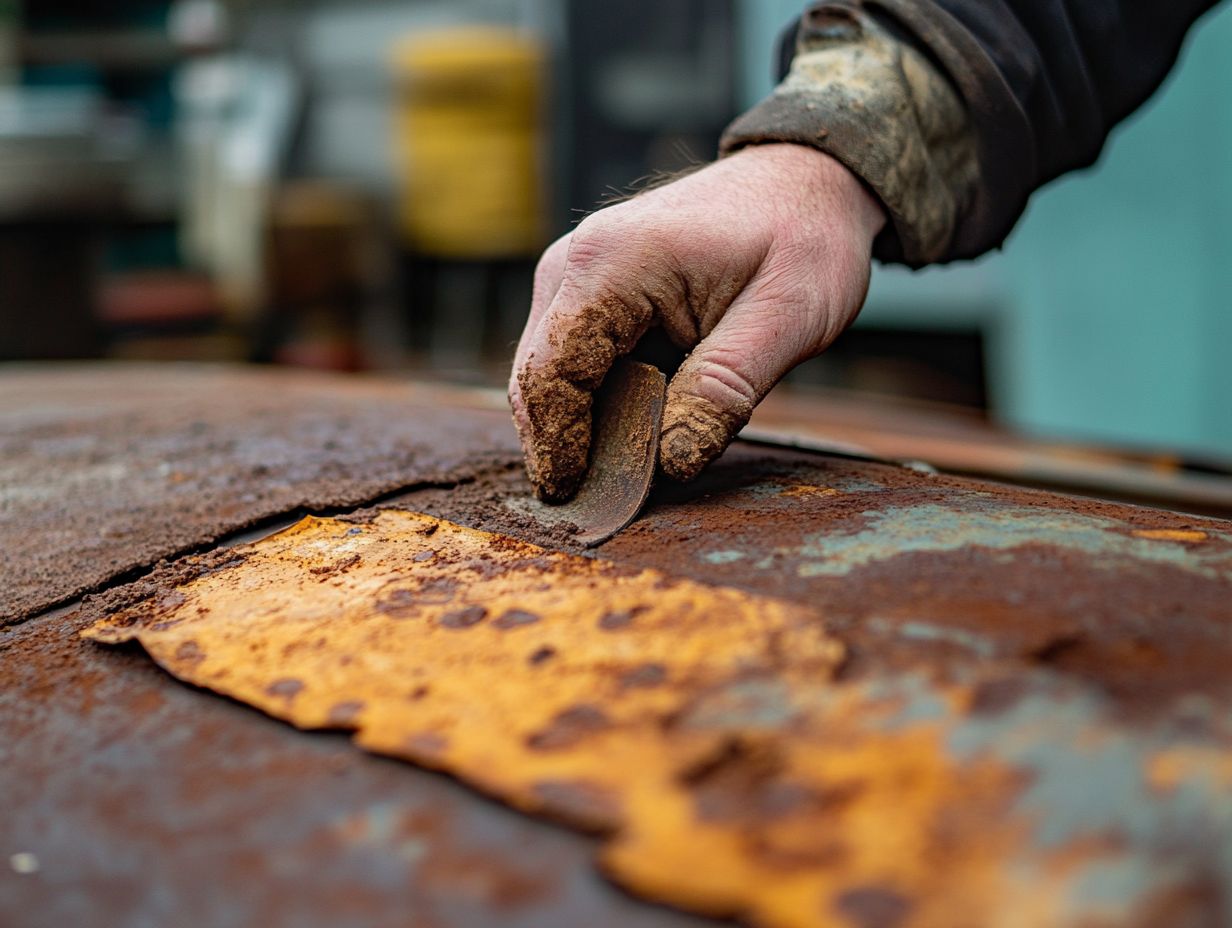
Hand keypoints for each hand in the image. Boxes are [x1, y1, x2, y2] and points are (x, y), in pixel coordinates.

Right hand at [509, 143, 884, 501]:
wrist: (805, 180)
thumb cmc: (802, 235)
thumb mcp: (786, 318)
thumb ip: (724, 390)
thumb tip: (670, 462)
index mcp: (613, 263)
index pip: (553, 373)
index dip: (560, 444)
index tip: (579, 497)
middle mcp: (575, 263)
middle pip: (536, 378)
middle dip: (561, 445)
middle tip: (601, 505)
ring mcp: (576, 275)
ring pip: (547, 375)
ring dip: (577, 428)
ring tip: (620, 477)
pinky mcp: (589, 291)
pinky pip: (572, 362)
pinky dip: (593, 405)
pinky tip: (629, 436)